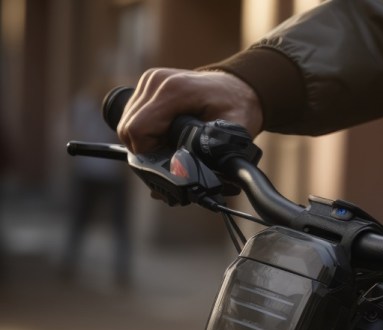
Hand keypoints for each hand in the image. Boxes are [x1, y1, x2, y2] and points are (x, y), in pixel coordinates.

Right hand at [117, 68, 262, 153]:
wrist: (238, 88)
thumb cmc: (237, 109)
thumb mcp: (229, 135)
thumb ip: (207, 156)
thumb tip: (181, 178)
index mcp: (174, 90)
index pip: (138, 130)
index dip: (149, 154)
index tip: (169, 162)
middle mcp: (156, 81)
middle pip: (128, 129)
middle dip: (147, 151)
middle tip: (171, 158)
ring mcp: (150, 80)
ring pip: (127, 124)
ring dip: (145, 142)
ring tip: (171, 146)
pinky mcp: (148, 85)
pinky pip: (133, 116)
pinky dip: (145, 132)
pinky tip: (167, 135)